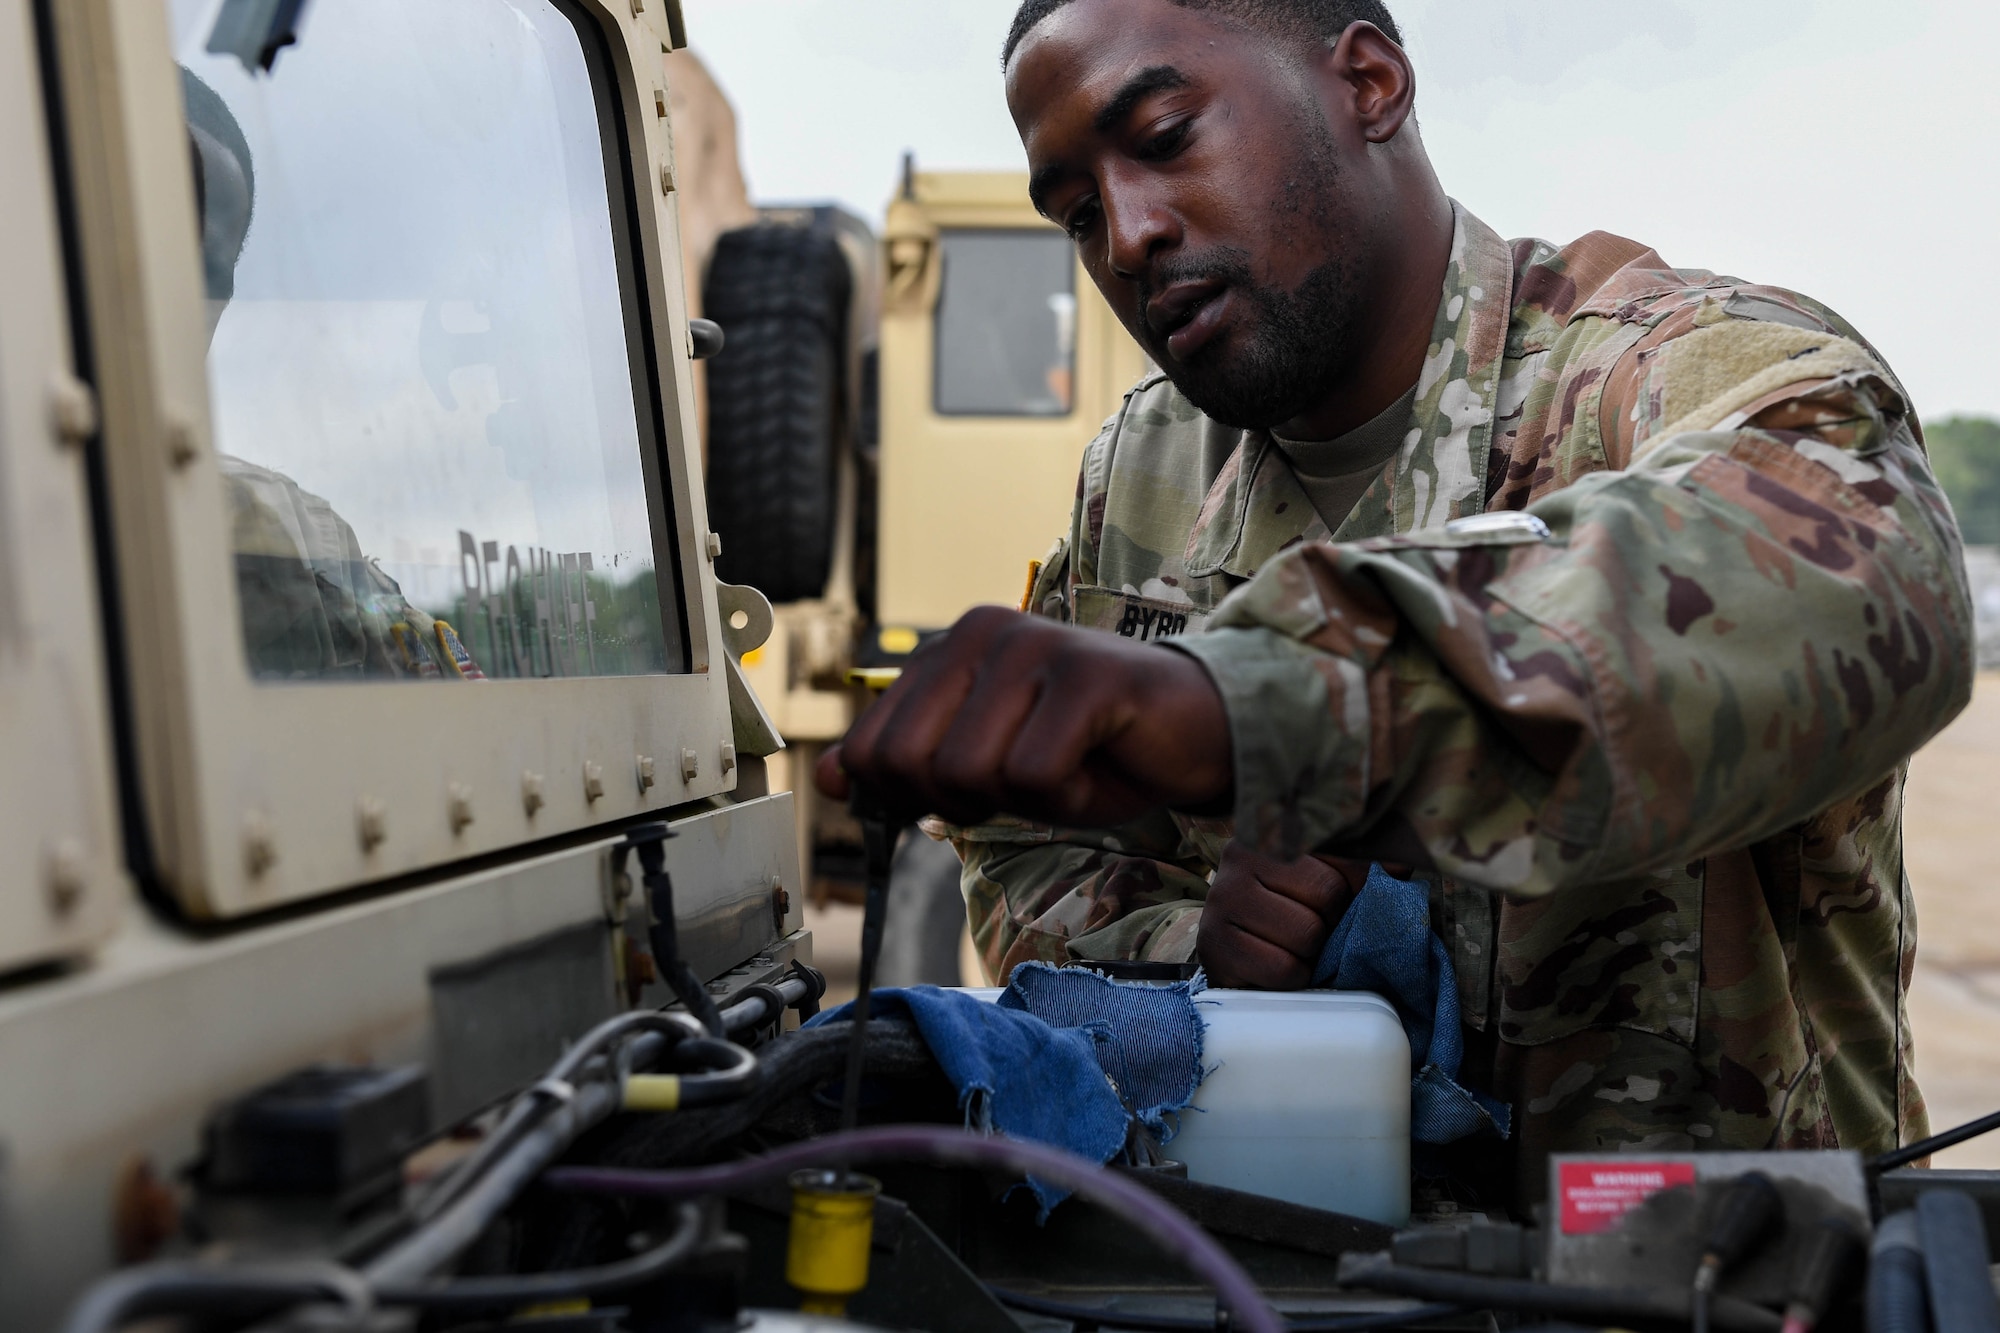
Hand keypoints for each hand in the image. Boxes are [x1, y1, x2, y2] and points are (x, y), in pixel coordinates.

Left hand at [815, 605, 1232, 826]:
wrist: (1196, 734)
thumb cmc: (1091, 750)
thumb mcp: (987, 765)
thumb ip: (910, 766)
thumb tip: (833, 780)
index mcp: (949, 647)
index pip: (872, 747)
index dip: (908, 796)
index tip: (968, 792)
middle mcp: (982, 631)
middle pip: (909, 763)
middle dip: (962, 801)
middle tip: (1025, 782)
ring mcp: (1034, 647)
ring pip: (969, 773)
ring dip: (1022, 802)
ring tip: (1067, 768)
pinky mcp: (1085, 677)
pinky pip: (1033, 776)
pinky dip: (1066, 799)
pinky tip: (1098, 766)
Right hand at [1197, 841, 1366, 988]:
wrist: (1230, 946)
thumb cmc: (1287, 911)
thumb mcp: (1323, 879)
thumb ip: (1361, 867)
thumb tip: (1403, 865)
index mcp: (1272, 833)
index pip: (1342, 856)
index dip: (1357, 888)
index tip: (1347, 902)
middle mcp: (1238, 859)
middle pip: (1326, 897)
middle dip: (1330, 925)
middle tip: (1314, 931)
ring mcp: (1220, 902)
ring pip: (1305, 936)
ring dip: (1311, 955)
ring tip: (1294, 948)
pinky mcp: (1213, 947)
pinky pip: (1282, 970)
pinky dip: (1292, 978)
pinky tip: (1278, 966)